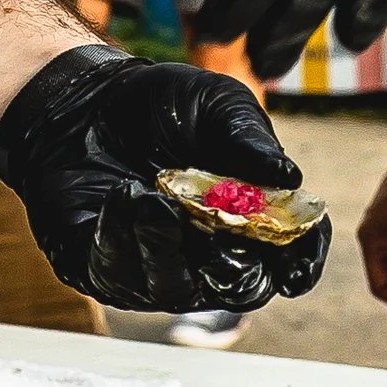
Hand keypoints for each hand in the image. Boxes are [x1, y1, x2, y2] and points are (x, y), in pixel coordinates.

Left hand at [0, 45, 329, 313]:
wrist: (84, 98)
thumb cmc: (160, 104)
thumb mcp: (216, 104)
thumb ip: (250, 139)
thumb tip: (289, 178)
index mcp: (250, 218)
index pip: (290, 252)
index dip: (302, 263)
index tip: (298, 269)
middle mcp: (209, 252)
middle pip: (240, 286)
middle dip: (236, 267)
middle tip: (225, 237)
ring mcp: (157, 267)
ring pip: (177, 288)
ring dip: (169, 247)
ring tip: (155, 199)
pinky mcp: (103, 269)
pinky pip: (118, 274)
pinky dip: (125, 237)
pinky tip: (126, 195)